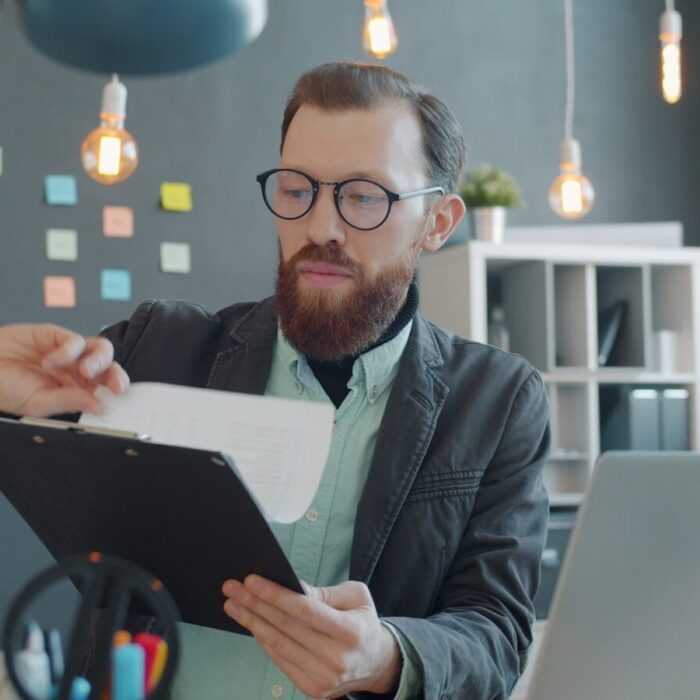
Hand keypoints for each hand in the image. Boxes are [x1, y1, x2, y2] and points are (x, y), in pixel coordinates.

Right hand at [0, 323, 128, 415]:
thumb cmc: (3, 389)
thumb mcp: (36, 404)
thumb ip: (67, 402)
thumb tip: (97, 406)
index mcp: (76, 391)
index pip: (106, 389)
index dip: (117, 391)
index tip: (122, 399)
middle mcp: (76, 371)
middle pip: (110, 368)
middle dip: (117, 376)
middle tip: (116, 386)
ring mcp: (68, 353)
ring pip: (101, 350)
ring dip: (99, 360)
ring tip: (85, 370)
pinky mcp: (55, 335)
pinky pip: (74, 341)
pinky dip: (66, 352)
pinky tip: (48, 361)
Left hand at [222, 575, 401, 698]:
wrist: (376, 662)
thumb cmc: (362, 622)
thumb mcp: (355, 597)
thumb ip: (323, 593)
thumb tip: (291, 587)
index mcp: (350, 631)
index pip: (304, 610)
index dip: (275, 594)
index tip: (251, 580)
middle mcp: (336, 658)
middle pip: (286, 627)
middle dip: (255, 604)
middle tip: (233, 588)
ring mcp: (322, 677)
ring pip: (278, 645)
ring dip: (251, 622)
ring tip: (233, 604)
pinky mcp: (311, 688)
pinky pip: (280, 660)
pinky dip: (262, 640)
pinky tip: (250, 624)